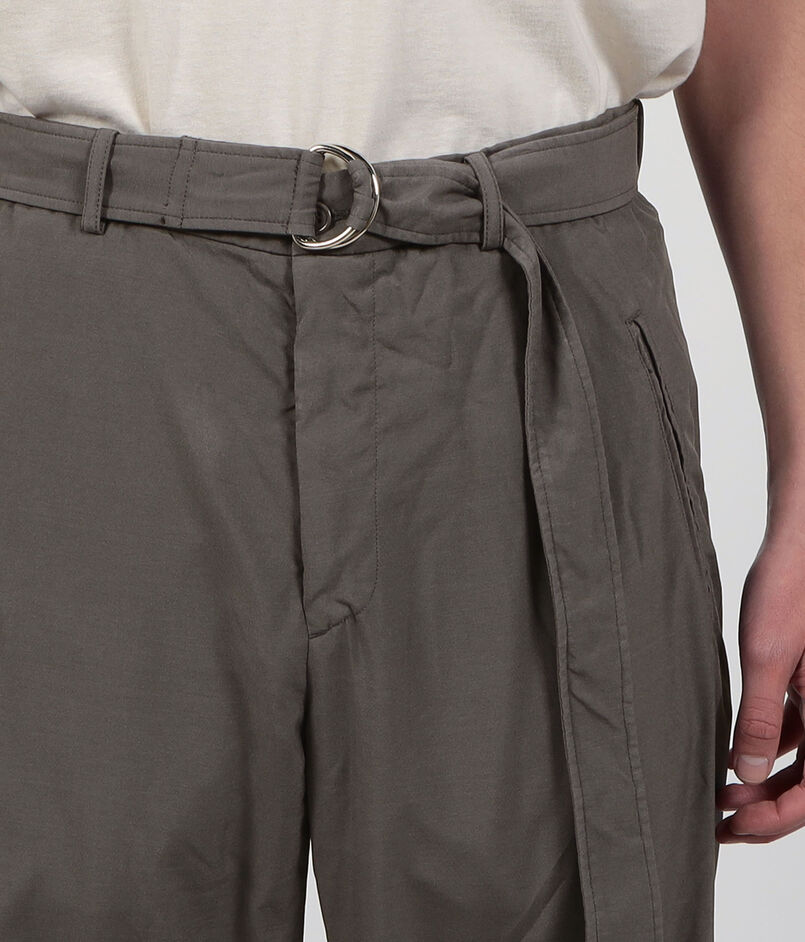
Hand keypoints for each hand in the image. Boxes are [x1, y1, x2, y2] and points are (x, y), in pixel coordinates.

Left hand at [716, 527, 804, 842]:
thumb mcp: (766, 656)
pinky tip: (736, 757)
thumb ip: (761, 718)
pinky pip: (801, 734)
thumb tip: (746, 773)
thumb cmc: (788, 588)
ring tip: (722, 798)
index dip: (778, 818)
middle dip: (770, 811)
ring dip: (768, 783)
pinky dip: (771, 751)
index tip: (735, 826)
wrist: (801, 543)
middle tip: (723, 827)